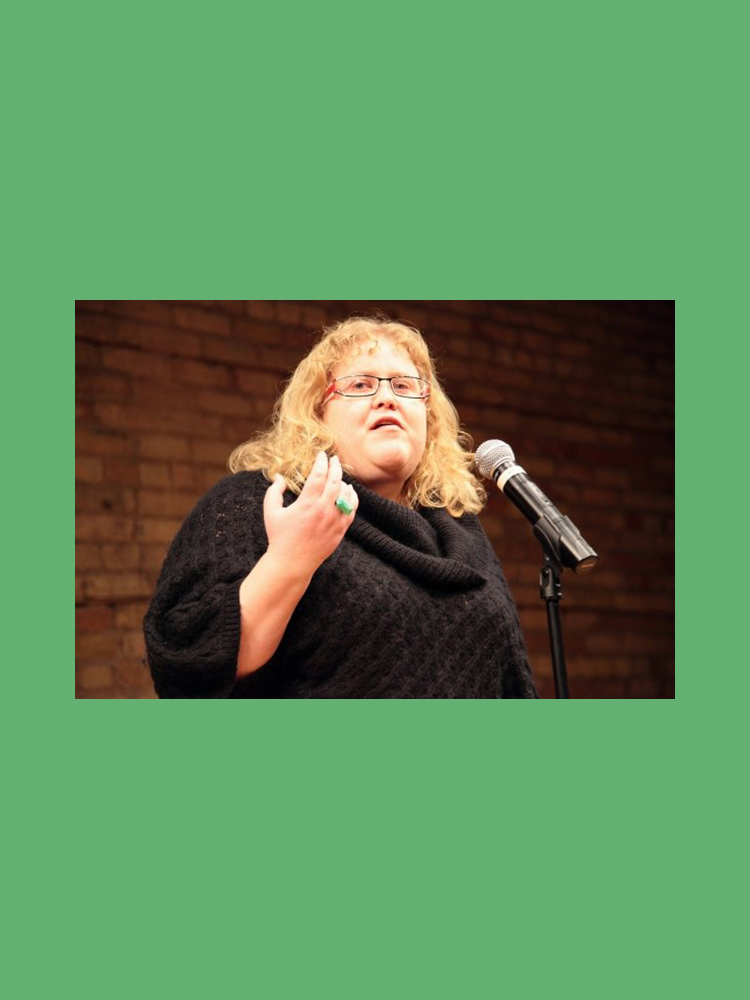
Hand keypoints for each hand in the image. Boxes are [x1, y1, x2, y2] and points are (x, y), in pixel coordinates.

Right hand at [263, 452, 358, 577]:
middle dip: (335, 466)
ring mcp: (334, 521)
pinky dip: (352, 498)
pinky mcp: (340, 530)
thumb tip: (279, 476)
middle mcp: (323, 511)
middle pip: (335, 481)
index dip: (321, 462)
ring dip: (343, 481)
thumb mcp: (271, 512)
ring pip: (346, 494)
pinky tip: (349, 491)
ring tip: (339, 475)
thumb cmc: (279, 537)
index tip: (321, 455)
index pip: (318, 475)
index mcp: (306, 504)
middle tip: (334, 459)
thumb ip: (274, 491)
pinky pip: (351, 510)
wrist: (292, 563)